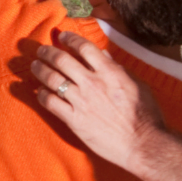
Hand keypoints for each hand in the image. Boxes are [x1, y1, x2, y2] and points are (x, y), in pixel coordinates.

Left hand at [31, 29, 167, 171]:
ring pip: (52, 79)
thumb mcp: (137, 85)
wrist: (144, 144)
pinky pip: (51, 102)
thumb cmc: (146, 115)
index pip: (84, 48)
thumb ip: (118, 69)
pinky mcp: (74, 120)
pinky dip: (42, 94)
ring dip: (40, 70)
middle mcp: (92, 84)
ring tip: (35, 66)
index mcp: (110, 73)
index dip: (70, 39)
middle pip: (62, 60)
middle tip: (41, 51)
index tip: (62, 36)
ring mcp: (81, 101)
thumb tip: (103, 55)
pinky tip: (40, 91)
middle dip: (48, 52)